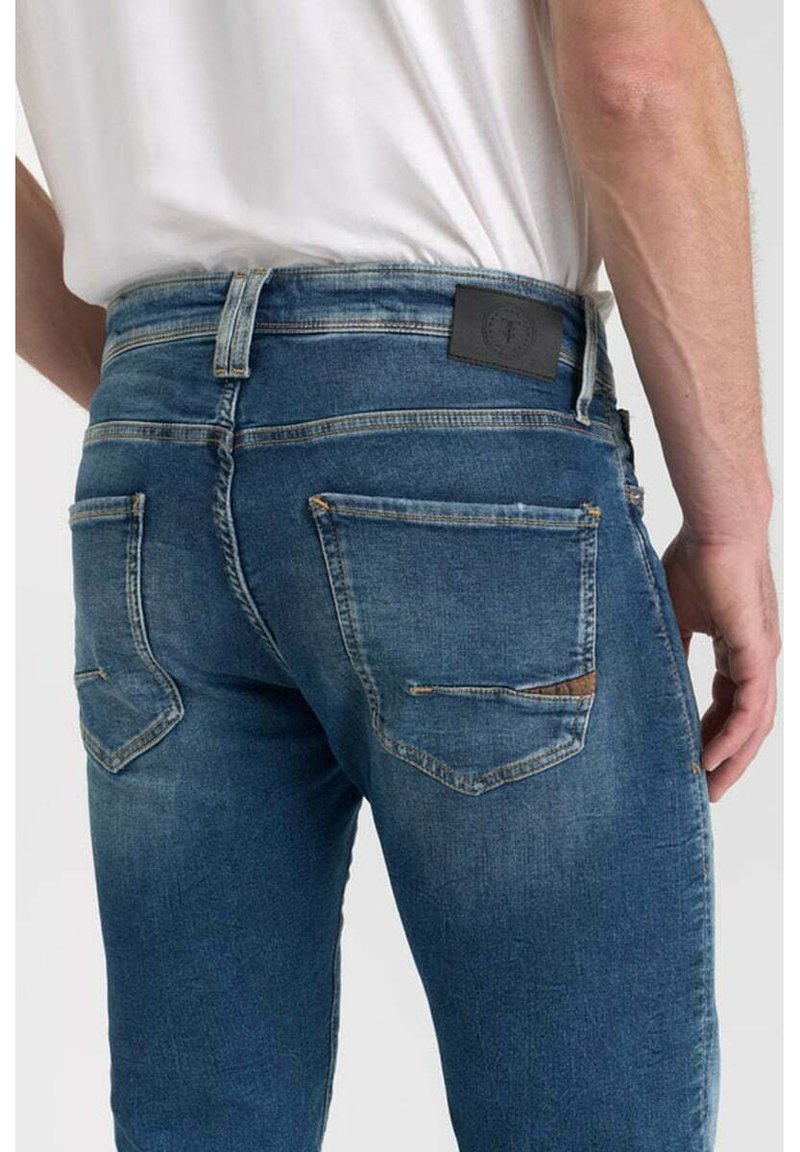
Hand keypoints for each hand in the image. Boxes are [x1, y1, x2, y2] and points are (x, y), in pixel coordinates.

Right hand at [662, 527, 779, 801]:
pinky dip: (732, 735)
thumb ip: (672, 649)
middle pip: (747, 725)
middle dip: (728, 761)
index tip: (690, 761)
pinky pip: (750, 706)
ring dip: (733, 758)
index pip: (730, 707)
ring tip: (709, 785)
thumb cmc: (696, 559)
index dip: (711, 737)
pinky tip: (712, 756)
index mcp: (738, 652)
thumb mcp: (674, 616)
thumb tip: (651, 678)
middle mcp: (756, 660)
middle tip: (705, 792)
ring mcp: (761, 657)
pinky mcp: (757, 650)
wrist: (719, 526)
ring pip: (754, 723)